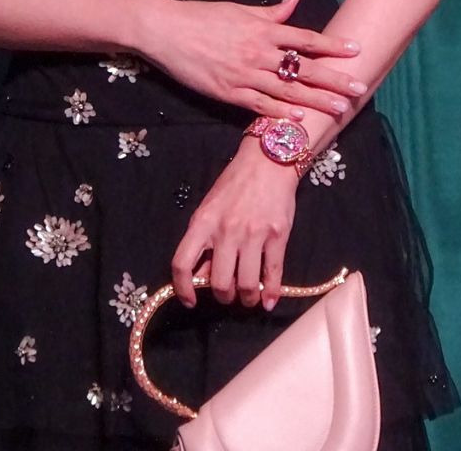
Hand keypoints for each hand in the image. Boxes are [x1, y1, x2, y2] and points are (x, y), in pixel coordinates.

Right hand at [144, 0, 365, 118]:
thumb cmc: (203, 16)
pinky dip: (280, 112)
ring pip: (287, 90)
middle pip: (304, 68)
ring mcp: (244, 74)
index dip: (333, 45)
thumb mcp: (239, 9)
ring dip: (316, 100)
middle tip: (360, 87)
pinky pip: (259, 105)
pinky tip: (299, 117)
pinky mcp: (228, 92)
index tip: (356, 50)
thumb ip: (271, 11)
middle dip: (334, 79)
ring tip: (340, 108)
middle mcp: (258, 52)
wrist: (166, 30)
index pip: (306, 39)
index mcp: (262, 29)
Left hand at [171, 139, 298, 310]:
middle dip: (224, 296)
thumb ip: (205, 240)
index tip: (190, 301)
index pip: (183, 263)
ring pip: (247, 285)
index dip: (183, 289)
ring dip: (247, 298)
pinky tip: (269, 300)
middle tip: (229, 294)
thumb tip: (203, 276)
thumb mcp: (210, 207)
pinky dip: (271, 294)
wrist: (268, 160)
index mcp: (203, 222)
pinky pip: (273, 275)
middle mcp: (226, 231)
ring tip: (249, 296)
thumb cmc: (235, 183)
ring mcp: (253, 235)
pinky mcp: (277, 236)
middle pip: (219, 283)